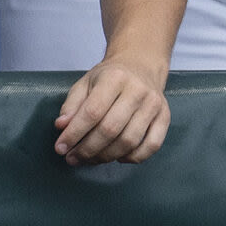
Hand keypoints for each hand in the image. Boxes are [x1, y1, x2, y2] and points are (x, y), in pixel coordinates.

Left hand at [54, 53, 170, 165]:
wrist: (141, 65)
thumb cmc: (109, 78)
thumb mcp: (85, 83)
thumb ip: (71, 105)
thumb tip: (62, 126)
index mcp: (115, 78)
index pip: (92, 112)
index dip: (74, 134)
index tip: (60, 148)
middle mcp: (138, 90)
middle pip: (110, 129)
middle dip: (87, 149)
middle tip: (72, 158)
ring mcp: (154, 104)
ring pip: (129, 141)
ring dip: (105, 157)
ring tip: (90, 159)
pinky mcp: (165, 116)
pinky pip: (152, 145)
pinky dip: (134, 157)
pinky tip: (118, 157)